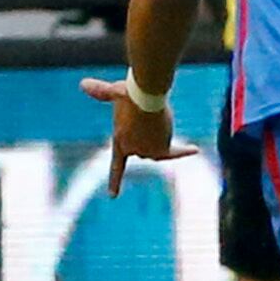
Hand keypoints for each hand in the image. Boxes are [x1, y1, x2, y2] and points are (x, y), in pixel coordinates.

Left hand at [80, 77, 200, 195]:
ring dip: (161, 134)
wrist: (144, 96)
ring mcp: (147, 150)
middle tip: (148, 116)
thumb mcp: (114, 92)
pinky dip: (184, 151)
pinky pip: (175, 153)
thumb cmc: (129, 93)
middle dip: (149, 134)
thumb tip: (83, 84)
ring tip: (158, 118)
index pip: (117, 165)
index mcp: (119, 141)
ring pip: (160, 148)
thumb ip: (100, 91)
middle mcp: (133, 150)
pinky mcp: (162, 148)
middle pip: (146, 148)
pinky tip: (195, 150)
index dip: (115, 181)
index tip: (113, 196)